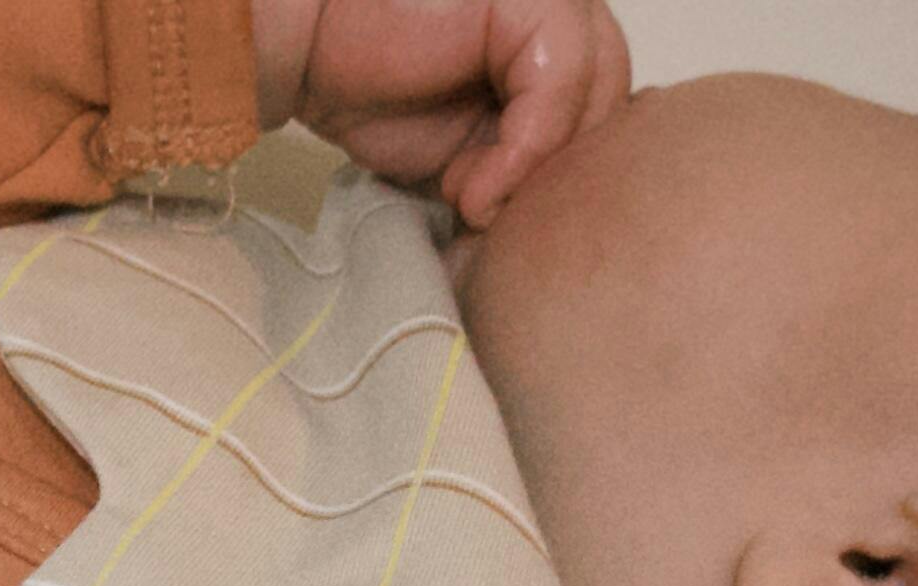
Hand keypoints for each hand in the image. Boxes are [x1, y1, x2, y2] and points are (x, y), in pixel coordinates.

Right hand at [249, 0, 631, 228]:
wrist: (302, 42)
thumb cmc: (370, 87)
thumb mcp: (470, 146)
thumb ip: (526, 162)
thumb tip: (570, 229)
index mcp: (556, 42)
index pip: (610, 113)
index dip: (569, 178)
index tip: (506, 221)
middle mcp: (564, 14)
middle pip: (614, 106)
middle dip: (558, 178)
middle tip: (491, 217)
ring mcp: (553, 2)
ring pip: (598, 97)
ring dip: (537, 172)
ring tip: (471, 199)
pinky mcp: (532, 1)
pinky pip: (559, 87)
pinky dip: (521, 154)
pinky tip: (469, 185)